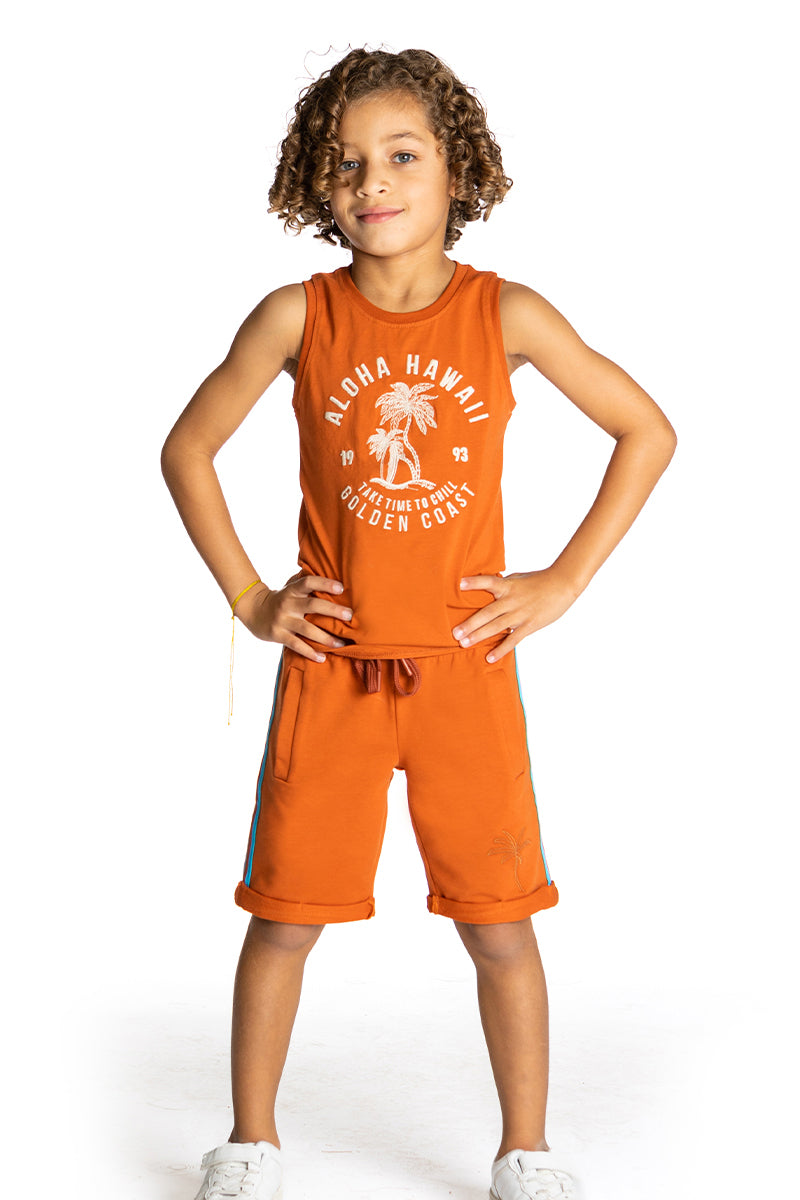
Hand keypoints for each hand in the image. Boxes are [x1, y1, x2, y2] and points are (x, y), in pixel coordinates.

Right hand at [235, 571, 352, 662]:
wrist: (254, 610)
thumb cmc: (281, 599)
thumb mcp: (291, 589)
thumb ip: (308, 586)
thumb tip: (338, 585)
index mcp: (293, 590)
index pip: (309, 582)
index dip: (325, 583)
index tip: (341, 588)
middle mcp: (288, 604)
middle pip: (312, 605)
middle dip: (332, 610)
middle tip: (349, 615)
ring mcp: (282, 620)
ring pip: (307, 629)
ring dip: (326, 637)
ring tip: (341, 644)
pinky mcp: (278, 635)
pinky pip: (296, 645)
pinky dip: (310, 652)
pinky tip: (322, 658)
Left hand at [453, 568, 578, 661]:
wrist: (563, 585)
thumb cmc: (538, 581)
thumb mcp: (517, 579)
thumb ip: (503, 586)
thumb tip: (487, 591)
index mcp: (507, 586)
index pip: (488, 582)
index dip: (474, 582)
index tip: (459, 584)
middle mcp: (511, 600)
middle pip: (487, 613)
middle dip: (470, 624)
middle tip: (454, 634)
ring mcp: (520, 614)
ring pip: (496, 627)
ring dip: (479, 636)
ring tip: (463, 644)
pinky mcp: (529, 625)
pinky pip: (513, 640)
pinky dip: (500, 649)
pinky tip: (489, 657)